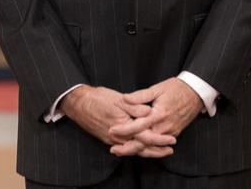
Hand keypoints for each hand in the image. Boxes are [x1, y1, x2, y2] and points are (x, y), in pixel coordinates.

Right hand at [60, 85, 176, 156]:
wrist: (79, 104)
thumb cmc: (98, 99)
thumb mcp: (118, 99)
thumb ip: (135, 106)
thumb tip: (150, 111)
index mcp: (123, 126)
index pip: (145, 136)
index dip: (159, 139)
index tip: (171, 139)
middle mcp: (118, 136)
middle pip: (141, 147)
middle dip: (156, 149)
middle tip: (170, 149)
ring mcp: (113, 140)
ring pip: (133, 150)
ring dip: (148, 152)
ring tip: (161, 152)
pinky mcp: (109, 139)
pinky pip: (125, 148)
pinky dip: (136, 150)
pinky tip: (142, 149)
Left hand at [108, 77, 202, 155]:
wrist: (196, 93)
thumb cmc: (176, 88)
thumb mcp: (157, 88)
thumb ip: (140, 96)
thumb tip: (124, 98)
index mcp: (159, 114)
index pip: (138, 125)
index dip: (124, 129)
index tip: (112, 130)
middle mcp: (165, 126)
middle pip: (144, 142)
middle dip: (127, 147)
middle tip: (113, 149)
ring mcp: (170, 132)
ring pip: (151, 146)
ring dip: (136, 150)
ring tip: (121, 151)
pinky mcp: (174, 134)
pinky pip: (158, 145)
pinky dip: (147, 148)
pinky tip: (136, 148)